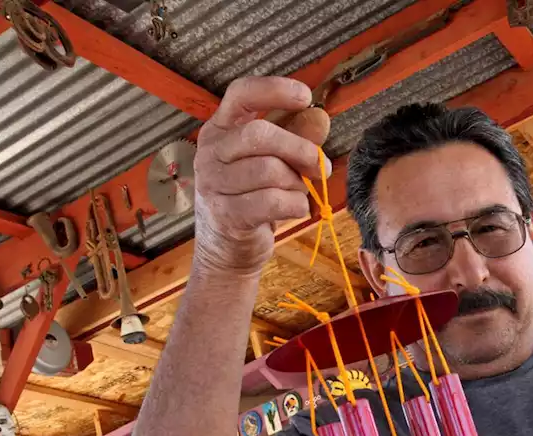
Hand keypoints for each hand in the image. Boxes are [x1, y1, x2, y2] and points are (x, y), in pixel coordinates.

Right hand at [193, 77, 330, 276]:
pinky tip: (296, 208)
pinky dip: (296, 205)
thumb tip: (320, 116)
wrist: (227, 248)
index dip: (274, 90)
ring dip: (297, 183)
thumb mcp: (275, 160)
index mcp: (220, 129)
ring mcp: (213, 184)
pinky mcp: (226, 214)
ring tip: (299, 192)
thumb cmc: (253, 196)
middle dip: (299, 148)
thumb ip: (296, 135)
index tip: (305, 96)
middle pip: (259, 135)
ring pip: (270, 171)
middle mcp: (210, 152)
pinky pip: (274, 201)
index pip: (241, 94)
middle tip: (321, 165)